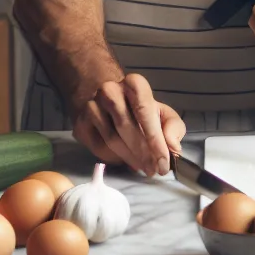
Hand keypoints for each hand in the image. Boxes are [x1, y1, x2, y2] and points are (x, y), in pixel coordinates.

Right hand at [70, 72, 186, 176]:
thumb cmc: (141, 110)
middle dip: (143, 153)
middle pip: (126, 127)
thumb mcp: (163, 114)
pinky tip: (126, 160)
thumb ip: (173, 128)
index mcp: (134, 84)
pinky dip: (114, 158)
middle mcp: (109, 91)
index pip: (144, 112)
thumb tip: (173, 148)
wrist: (108, 101)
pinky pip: (98, 147)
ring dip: (130, 158)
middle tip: (154, 170)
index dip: (155, 140)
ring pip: (111, 139)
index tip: (163, 162)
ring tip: (143, 167)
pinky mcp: (81, 124)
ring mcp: (91, 106)